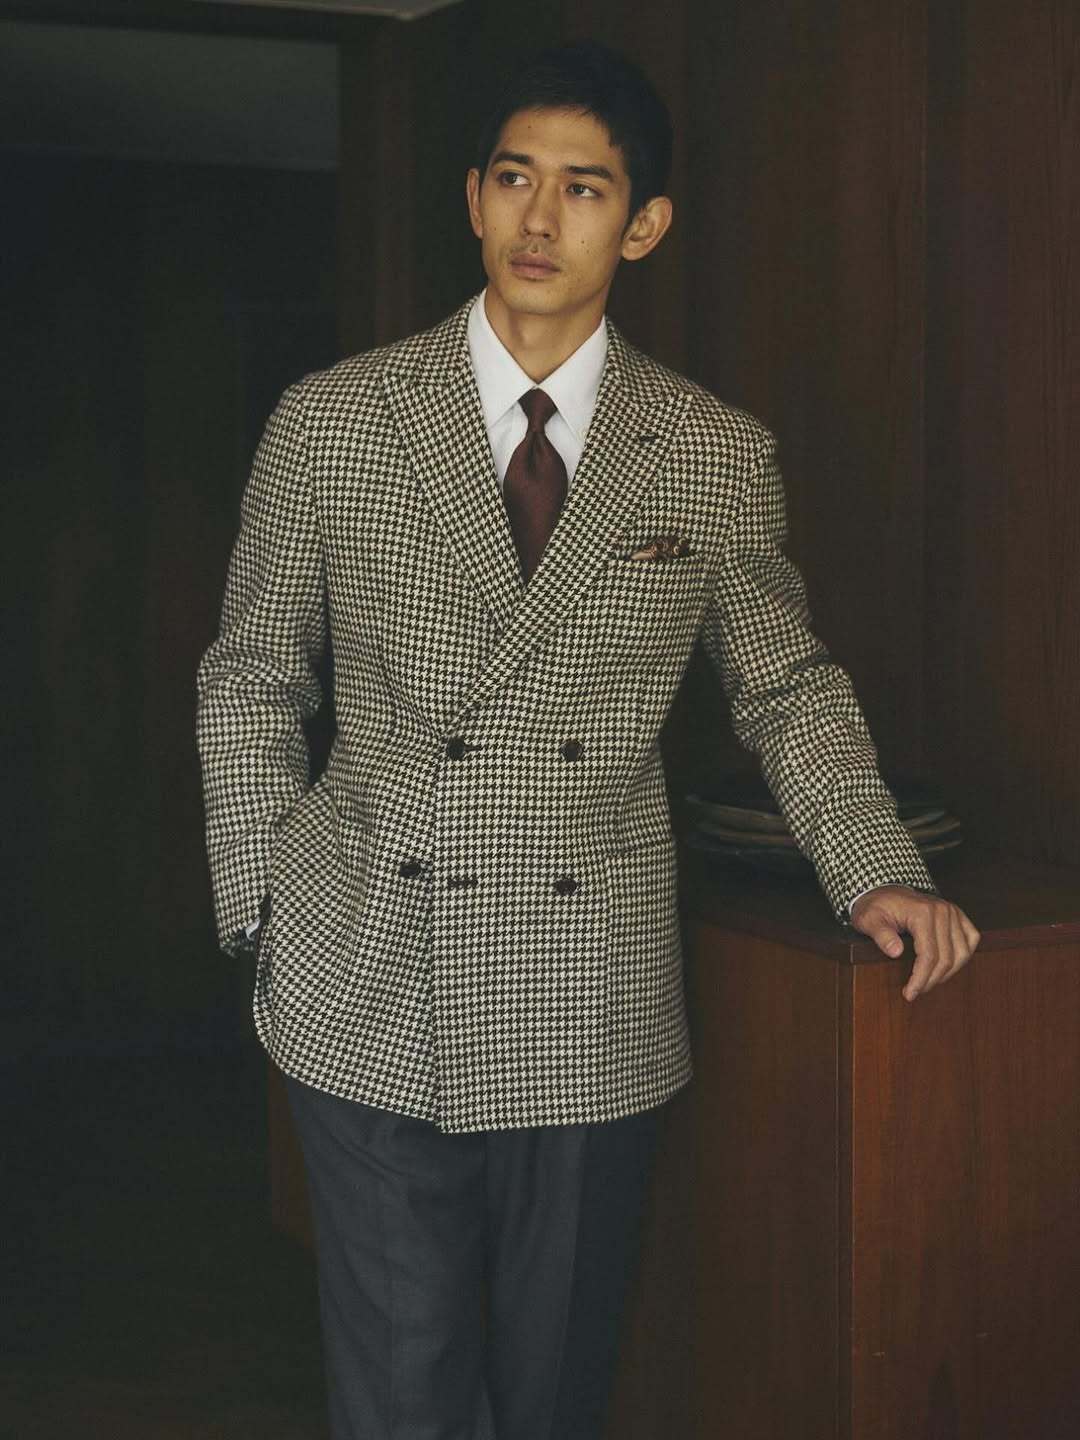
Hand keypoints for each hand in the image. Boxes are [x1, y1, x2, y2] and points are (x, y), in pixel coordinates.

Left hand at [849, 886, 980, 1001]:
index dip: (920, 979)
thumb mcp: (868, 920)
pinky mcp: (958, 915)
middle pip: (946, 958)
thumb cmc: (875, 907)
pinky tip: (948, 966)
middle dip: (931, 980)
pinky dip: (963, 956)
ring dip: (948, 973)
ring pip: (962, 953)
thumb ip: (881, 935)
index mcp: (922, 912)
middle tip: (915, 991)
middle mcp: (942, 910)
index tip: (909, 994)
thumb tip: (896, 952)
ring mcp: (953, 912)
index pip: (928, 955)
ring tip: (928, 982)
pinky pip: (971, 939)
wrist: (883, 892)